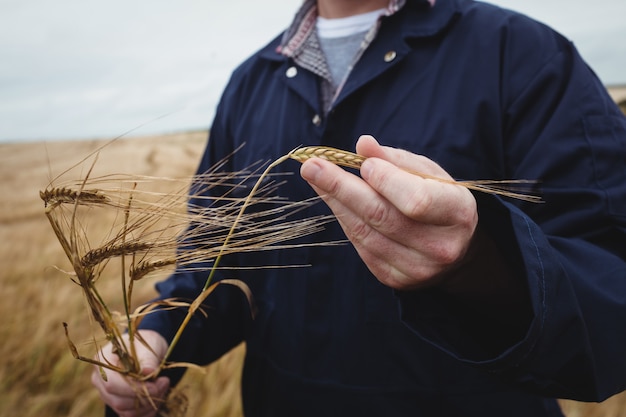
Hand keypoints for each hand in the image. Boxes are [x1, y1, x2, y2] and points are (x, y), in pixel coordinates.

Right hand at [91, 330, 169, 416]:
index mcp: (103, 359)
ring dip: (148, 404)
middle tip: (164, 383)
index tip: (157, 384)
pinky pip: (129, 415)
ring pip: (124, 410)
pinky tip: (157, 398)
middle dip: (145, 396)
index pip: (112, 383)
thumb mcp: (150, 344)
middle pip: (118, 400)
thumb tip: (147, 371)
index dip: (134, 389)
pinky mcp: (116, 402)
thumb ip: (147, 358)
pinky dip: (146, 411)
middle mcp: (100, 378)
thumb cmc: (146, 344)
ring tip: (162, 387)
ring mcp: (106, 393)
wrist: (147, 351)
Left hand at [300, 135, 477, 289]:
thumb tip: (363, 145)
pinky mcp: (394, 279)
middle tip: (312, 165)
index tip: (361, 162)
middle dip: (342, 187)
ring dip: (336, 201)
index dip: (385, 180)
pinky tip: (333, 199)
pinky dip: (345, 219)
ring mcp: (416, 268)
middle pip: (381, 216)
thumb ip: (396, 159)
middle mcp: (440, 247)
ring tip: (315, 177)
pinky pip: (361, 245)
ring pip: (365, 231)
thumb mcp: (428, 174)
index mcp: (457, 214)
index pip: (416, 200)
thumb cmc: (439, 200)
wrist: (454, 248)